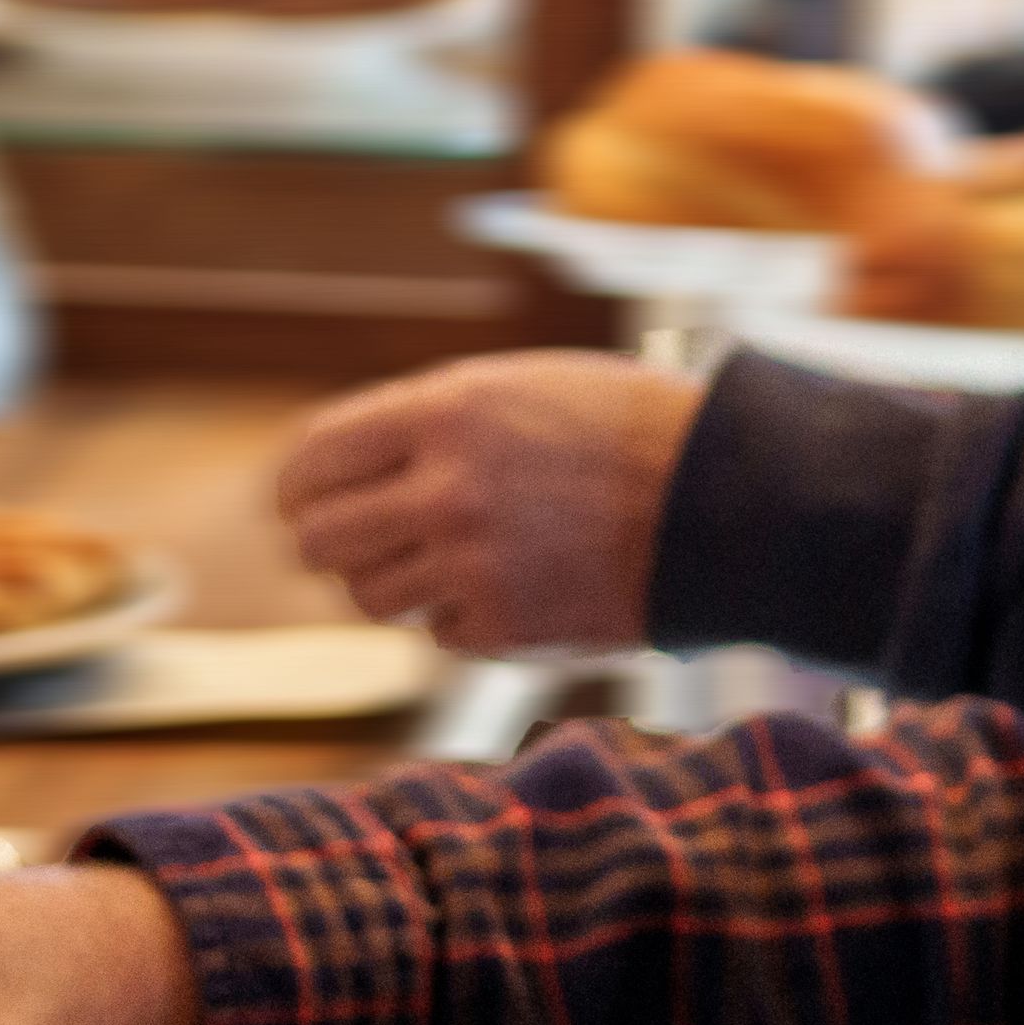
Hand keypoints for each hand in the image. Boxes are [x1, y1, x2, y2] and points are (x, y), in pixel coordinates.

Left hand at [276, 354, 700, 653]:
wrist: (725, 502)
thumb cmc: (625, 432)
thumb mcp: (519, 389)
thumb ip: (426, 422)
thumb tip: (336, 469)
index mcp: (444, 411)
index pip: (313, 457)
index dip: (298, 484)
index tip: (302, 500)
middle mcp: (444, 489)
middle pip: (320, 538)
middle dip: (333, 541)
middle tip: (359, 541)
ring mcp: (471, 565)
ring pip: (369, 596)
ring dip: (397, 584)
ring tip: (451, 562)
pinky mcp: (504, 628)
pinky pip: (439, 634)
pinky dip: (464, 619)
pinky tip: (515, 586)